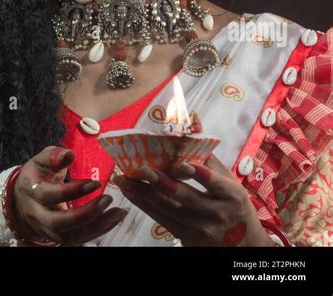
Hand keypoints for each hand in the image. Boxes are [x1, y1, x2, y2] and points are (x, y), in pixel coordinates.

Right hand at [13, 146, 127, 245]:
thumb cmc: (38, 175)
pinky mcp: (59, 236)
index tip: (95, 183)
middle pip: (59, 223)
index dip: (72, 191)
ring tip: (118, 213)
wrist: (23, 199)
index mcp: (31, 191)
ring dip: (96, 226)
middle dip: (86, 214)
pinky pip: (78, 239)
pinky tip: (113, 219)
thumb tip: (69, 154)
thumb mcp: (41, 160)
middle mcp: (37, 215)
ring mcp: (47, 229)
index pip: (50, 195)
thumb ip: (54, 156)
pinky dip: (98, 230)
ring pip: (71, 236)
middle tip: (108, 200)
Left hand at [112, 155, 273, 246]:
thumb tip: (192, 120)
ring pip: (167, 208)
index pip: (214, 183)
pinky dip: (143, 204)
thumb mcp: (229, 180)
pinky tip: (130, 192)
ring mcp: (200, 228)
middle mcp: (216, 213)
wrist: (243, 246)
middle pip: (186, 197)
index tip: (181, 163)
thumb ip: (208, 154)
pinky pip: (160, 219)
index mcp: (232, 195)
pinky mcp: (186, 238)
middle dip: (162, 183)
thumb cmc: (234, 204)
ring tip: (124, 178)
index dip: (198, 173)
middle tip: (142, 168)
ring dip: (143, 192)